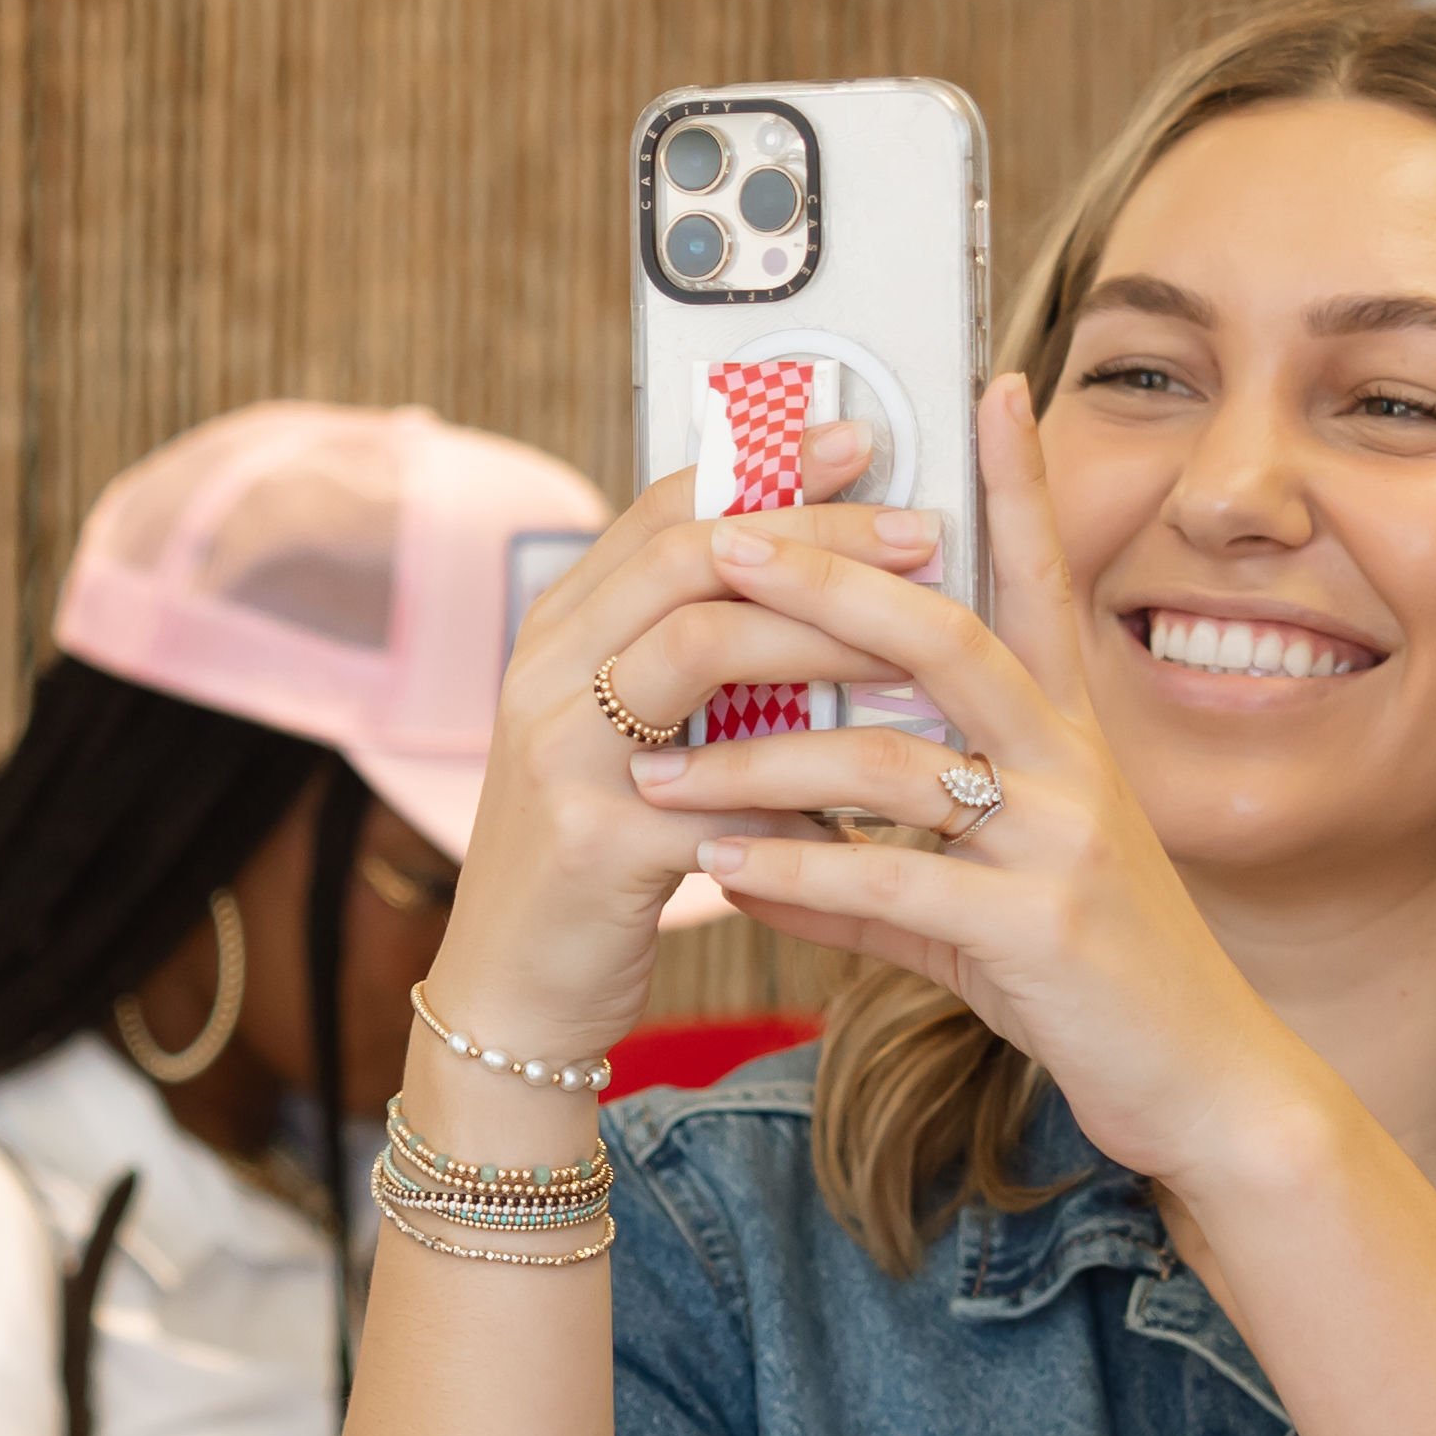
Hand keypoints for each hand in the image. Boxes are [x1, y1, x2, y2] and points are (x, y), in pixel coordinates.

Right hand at [424, 470, 934, 1065]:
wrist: (511, 996)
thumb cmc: (594, 860)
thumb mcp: (628, 739)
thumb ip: (693, 665)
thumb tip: (825, 589)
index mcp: (559, 632)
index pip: (663, 510)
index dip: (765, 467)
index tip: (863, 439)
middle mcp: (545, 672)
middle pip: (689, 556)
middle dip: (818, 532)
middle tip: (924, 529)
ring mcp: (561, 752)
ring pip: (700, 645)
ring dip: (823, 633)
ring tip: (919, 640)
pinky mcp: (594, 842)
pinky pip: (725, 791)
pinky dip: (810, 793)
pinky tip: (877, 800)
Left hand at [633, 381, 1339, 1203]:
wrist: (1205, 1086)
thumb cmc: (1094, 986)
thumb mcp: (990, 908)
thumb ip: (888, 873)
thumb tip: (766, 858)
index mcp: (1070, 739)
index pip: (1035, 583)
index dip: (1015, 484)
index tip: (985, 384)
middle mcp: (1072, 768)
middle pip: (944, 636)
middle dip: (828, 579)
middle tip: (724, 539)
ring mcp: (1063, 843)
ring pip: (893, 763)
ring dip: (761, 758)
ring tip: (654, 766)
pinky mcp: (1043, 929)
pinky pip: (897, 884)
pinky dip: (799, 874)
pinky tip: (721, 868)